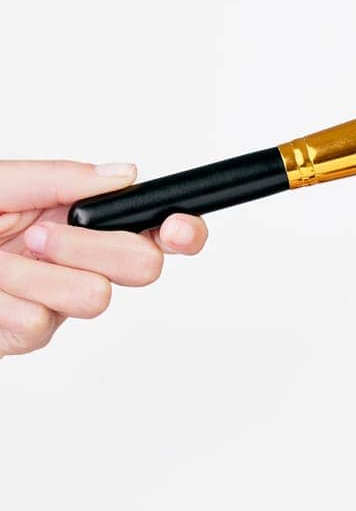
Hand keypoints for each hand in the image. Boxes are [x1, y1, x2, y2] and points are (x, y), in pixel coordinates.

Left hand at [0, 160, 207, 356]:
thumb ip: (60, 179)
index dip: (182, 230)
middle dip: (93, 248)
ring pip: (94, 297)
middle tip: (39, 236)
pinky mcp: (29, 334)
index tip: (177, 228)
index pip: (156, 227)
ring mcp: (58, 301)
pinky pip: (40, 323)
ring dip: (34, 274)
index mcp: (80, 218)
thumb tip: (123, 176)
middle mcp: (80, 260)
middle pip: (144, 267)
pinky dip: (2, 300)